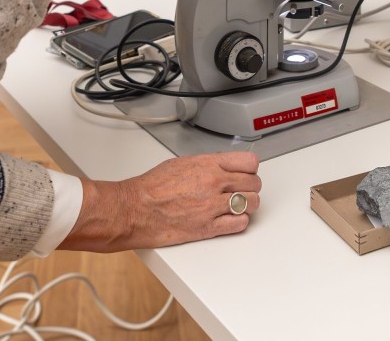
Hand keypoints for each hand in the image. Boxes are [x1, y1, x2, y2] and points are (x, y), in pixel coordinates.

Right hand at [61, 151, 261, 251]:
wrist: (135, 209)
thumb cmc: (151, 187)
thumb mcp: (182, 162)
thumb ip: (206, 164)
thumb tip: (219, 166)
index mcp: (208, 164)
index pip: (249, 162)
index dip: (250, 168)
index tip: (248, 172)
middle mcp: (214, 183)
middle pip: (253, 183)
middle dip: (251, 187)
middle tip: (244, 190)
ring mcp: (213, 206)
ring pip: (251, 203)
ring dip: (248, 205)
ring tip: (239, 205)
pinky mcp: (208, 227)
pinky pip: (239, 224)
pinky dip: (239, 222)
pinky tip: (231, 220)